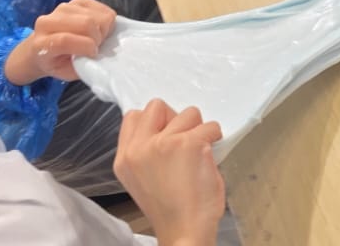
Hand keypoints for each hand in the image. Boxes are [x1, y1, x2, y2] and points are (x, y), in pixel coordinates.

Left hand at [4, 0, 116, 85]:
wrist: (40, 48)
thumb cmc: (55, 64)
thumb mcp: (65, 74)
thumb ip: (80, 68)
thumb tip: (98, 57)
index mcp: (42, 44)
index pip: (65, 40)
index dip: (86, 46)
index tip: (94, 53)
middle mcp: (48, 21)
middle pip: (85, 23)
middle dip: (98, 37)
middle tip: (97, 46)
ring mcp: (62, 8)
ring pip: (94, 14)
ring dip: (102, 28)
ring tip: (96, 38)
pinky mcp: (75, 1)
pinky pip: (99, 6)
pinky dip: (104, 19)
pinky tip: (97, 28)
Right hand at [114, 100, 226, 245]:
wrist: (184, 231)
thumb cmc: (170, 209)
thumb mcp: (142, 178)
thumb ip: (145, 151)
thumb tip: (166, 127)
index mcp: (125, 158)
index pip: (133, 116)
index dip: (155, 122)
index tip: (167, 135)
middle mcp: (139, 148)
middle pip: (158, 106)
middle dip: (175, 119)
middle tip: (184, 141)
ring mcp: (163, 143)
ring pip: (188, 113)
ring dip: (198, 129)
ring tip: (196, 155)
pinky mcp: (189, 143)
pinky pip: (210, 126)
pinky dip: (214, 137)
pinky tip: (208, 157)